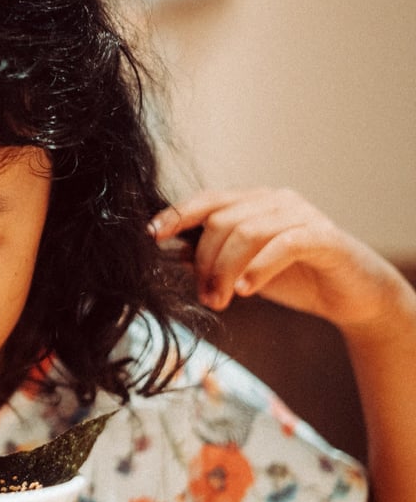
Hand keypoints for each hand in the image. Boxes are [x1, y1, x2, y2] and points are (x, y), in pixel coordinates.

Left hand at [151, 188, 406, 333]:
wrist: (350, 294)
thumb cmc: (293, 277)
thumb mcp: (242, 269)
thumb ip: (212, 257)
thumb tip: (172, 253)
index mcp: (252, 202)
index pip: (206, 200)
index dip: (176, 215)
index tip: (151, 236)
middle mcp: (275, 200)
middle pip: (221, 220)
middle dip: (203, 262)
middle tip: (204, 296)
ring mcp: (301, 214)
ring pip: (247, 232)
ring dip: (224, 271)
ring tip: (219, 301)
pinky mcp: (323, 236)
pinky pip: (283, 245)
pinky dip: (257, 268)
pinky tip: (244, 290)